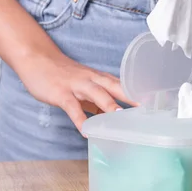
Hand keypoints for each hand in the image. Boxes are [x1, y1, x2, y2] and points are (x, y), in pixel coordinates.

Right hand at [15, 52, 137, 130]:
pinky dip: (80, 119)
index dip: (138, 94)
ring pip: (96, 93)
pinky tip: (86, 131)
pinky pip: (72, 107)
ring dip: (109, 105)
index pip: (123, 85)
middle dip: (131, 97)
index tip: (154, 104)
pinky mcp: (61, 93)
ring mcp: (76, 85)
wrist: (37, 59)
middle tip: (147, 109)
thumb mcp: (83, 87)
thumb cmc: (62, 75)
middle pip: (115, 87)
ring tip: (121, 118)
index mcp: (99, 78)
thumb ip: (96, 102)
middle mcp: (91, 79)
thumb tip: (109, 118)